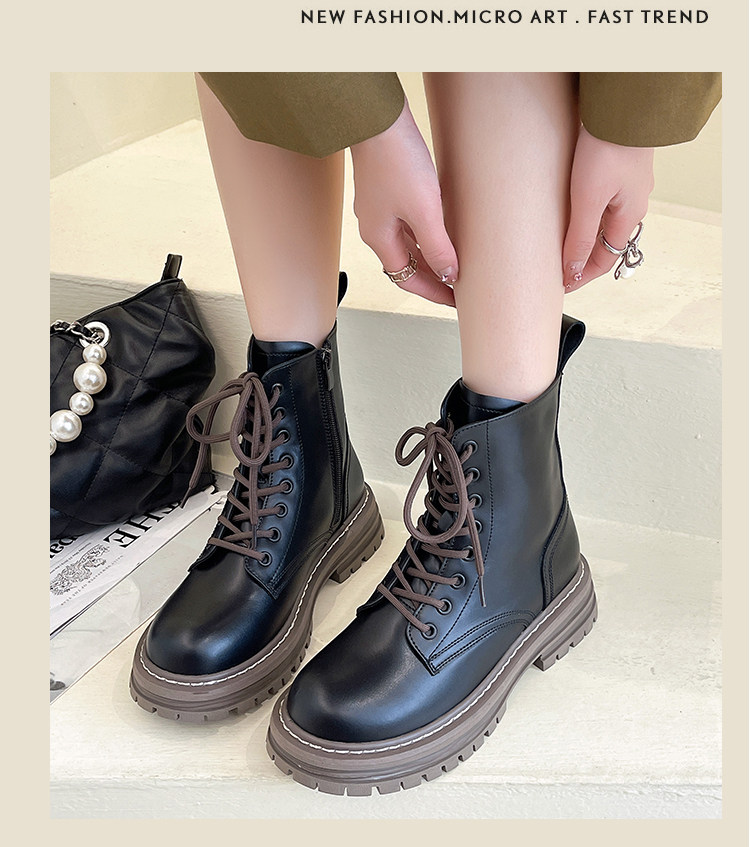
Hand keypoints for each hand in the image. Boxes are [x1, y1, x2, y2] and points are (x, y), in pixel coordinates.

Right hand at [350, 100, 457, 305]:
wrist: (376, 117)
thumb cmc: (394, 159)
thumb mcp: (424, 210)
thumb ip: (437, 246)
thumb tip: (448, 275)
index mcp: (379, 238)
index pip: (406, 279)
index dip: (431, 292)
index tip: (453, 300)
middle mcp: (375, 226)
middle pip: (406, 264)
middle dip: (431, 277)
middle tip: (456, 286)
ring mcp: (380, 208)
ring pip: (407, 244)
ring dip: (429, 256)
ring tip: (452, 262)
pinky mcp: (387, 189)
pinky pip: (407, 224)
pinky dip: (424, 234)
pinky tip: (440, 230)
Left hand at [562, 125, 653, 291]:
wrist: (619, 106)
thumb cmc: (607, 148)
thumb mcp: (588, 199)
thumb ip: (580, 237)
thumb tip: (573, 272)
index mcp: (629, 215)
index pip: (606, 258)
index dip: (583, 275)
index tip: (562, 285)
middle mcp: (632, 203)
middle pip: (604, 241)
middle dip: (581, 257)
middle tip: (556, 267)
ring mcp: (625, 185)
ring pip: (601, 221)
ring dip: (581, 234)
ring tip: (556, 242)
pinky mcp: (616, 168)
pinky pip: (599, 200)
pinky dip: (582, 213)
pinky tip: (566, 210)